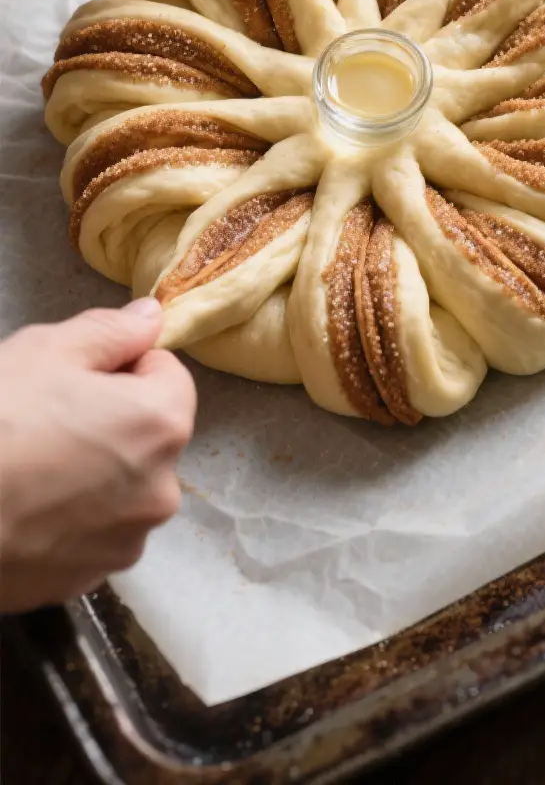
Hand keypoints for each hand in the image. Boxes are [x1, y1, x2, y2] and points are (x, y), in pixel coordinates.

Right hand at [0, 299, 195, 610]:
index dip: (122, 365)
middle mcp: (161, 490)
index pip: (168, 375)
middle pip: (147, 436)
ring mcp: (124, 544)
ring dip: (91, 473)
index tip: (74, 375)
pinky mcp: (84, 581)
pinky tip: (20, 507)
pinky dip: (66, 519)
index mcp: (162, 425)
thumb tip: (151, 318)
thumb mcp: (46, 350)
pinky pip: (88, 534)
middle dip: (109, 420)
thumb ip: (111, 331)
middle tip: (44, 416)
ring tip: (28, 465)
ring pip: (120, 488)